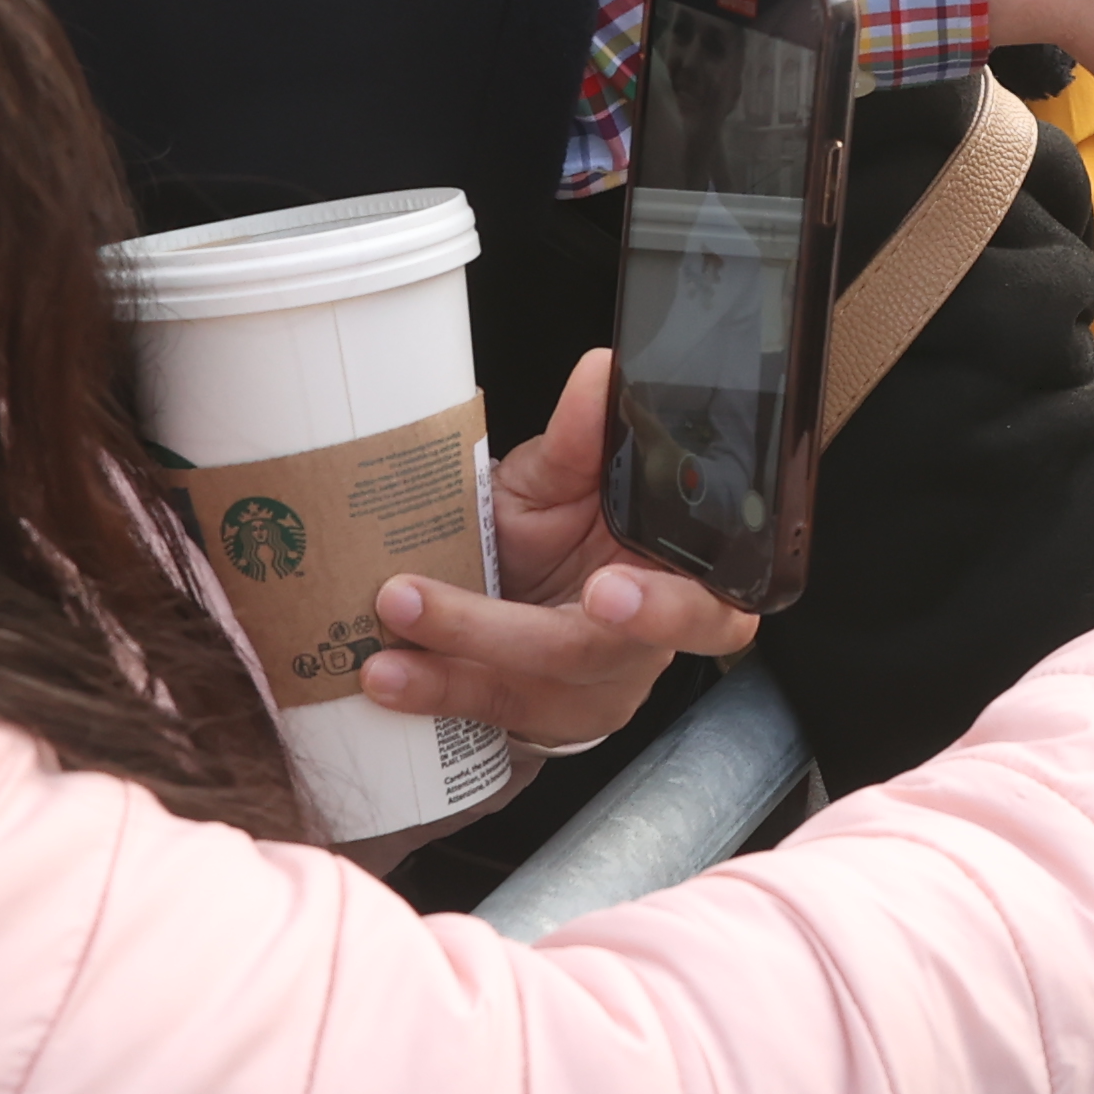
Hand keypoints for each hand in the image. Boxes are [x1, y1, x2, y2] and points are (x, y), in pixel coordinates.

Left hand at [360, 351, 761, 749]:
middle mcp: (649, 649)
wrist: (529, 596)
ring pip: (531, 690)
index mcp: (683, 580)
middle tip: (421, 603)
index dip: (664, 607)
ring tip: (385, 639)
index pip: (708, 603)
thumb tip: (602, 369)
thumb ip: (587, 438)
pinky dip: (437, 692)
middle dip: (507, 635)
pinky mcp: (546, 724)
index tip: (604, 589)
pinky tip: (391, 674)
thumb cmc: (563, 532)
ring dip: (449, 666)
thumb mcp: (571, 481)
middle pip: (597, 654)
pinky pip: (493, 715)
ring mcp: (597, 695)